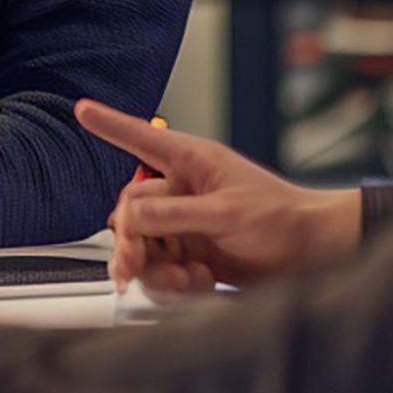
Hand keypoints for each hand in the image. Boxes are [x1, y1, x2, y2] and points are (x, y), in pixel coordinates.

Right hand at [76, 99, 360, 292]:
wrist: (311, 256)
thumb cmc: (281, 218)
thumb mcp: (224, 211)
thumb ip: (174, 213)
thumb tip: (129, 216)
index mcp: (191, 162)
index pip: (142, 138)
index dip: (110, 124)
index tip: (82, 110)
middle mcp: (182, 190)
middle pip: (130, 210)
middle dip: (130, 240)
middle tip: (133, 265)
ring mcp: (184, 224)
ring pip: (141, 244)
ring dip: (153, 267)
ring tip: (182, 279)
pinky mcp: (190, 254)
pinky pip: (159, 269)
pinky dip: (171, 282)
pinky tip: (197, 283)